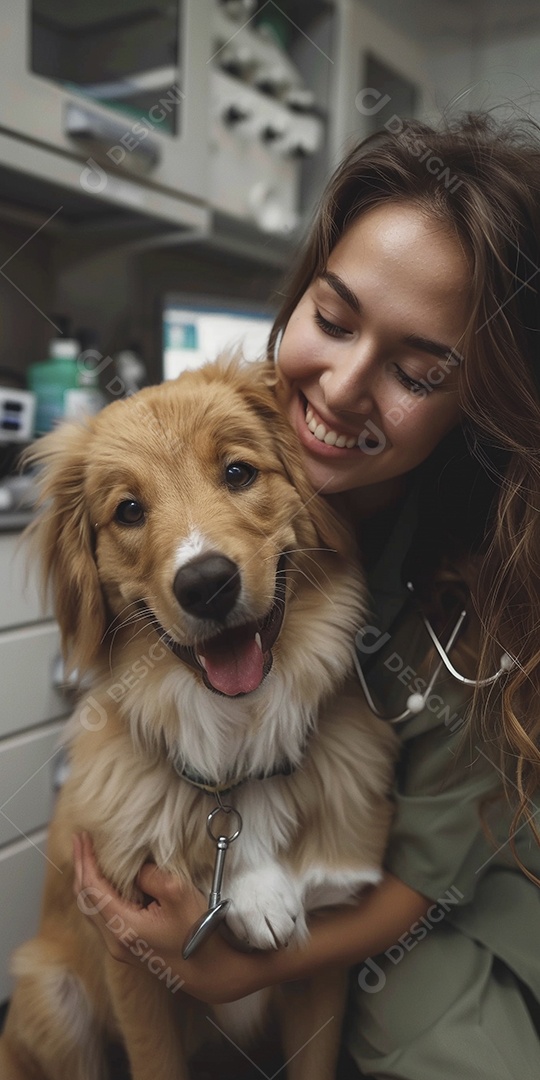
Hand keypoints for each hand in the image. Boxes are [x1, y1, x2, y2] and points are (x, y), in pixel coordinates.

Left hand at [72, 832, 282, 1002]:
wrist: (211, 971)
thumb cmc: (198, 933)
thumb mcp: (177, 893)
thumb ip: (149, 875)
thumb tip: (135, 868)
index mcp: (123, 927)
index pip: (92, 888)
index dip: (85, 860)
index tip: (82, 837)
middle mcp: (115, 941)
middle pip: (85, 901)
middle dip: (80, 868)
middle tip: (80, 842)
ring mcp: (120, 948)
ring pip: (92, 910)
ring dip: (87, 882)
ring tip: (88, 857)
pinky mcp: (129, 949)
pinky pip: (103, 918)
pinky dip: (98, 896)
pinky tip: (105, 882)